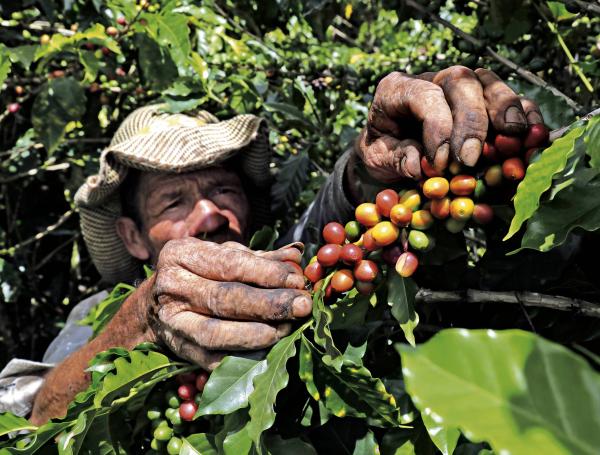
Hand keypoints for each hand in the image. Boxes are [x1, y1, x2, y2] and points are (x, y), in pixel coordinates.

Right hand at [143, 238, 310, 369]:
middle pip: (225, 299)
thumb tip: (296, 255)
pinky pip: (212, 360)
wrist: (155, 303)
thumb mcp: (223, 255)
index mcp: (181, 254)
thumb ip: (260, 257)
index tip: (298, 280)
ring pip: (216, 333)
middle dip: (269, 304)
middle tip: (303, 306)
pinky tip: (269, 352)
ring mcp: (171, 321)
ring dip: (257, 334)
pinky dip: (242, 358)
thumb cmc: (200, 273)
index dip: (267, 274)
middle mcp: (171, 286)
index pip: (230, 264)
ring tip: (288, 329)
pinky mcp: (177, 349)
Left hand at [355, 66, 544, 181]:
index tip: (442, 162)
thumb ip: (395, 158)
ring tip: (512, 138)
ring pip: (489, 84)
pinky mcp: (485, 101)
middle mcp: (433, 79)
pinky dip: (525, 115)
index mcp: (397, 88)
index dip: (438, 126)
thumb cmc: (383, 152)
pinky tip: (532, 134)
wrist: (390, 153)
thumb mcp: (377, 158)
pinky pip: (511, 99)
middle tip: (471, 160)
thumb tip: (418, 165)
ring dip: (505, 111)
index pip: (425, 93)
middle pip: (462, 82)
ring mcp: (460, 87)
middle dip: (472, 121)